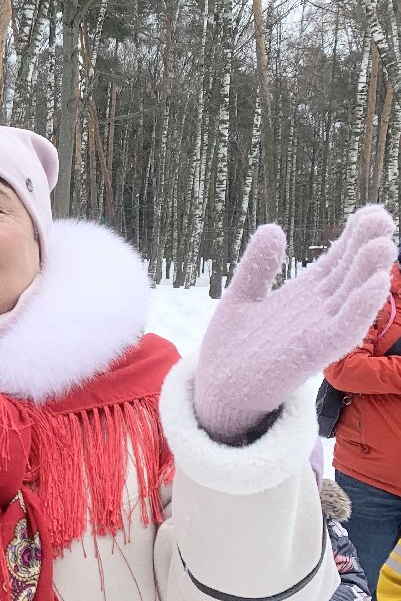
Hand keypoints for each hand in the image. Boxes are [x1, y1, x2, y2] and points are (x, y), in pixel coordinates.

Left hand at [194, 205, 395, 441]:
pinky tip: (375, 285)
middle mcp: (318, 311)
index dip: (354, 236)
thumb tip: (274, 228)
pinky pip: (342, 331)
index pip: (336, 260)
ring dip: (370, 274)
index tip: (372, 211)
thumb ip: (257, 266)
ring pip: (352, 299)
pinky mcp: (310, 354)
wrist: (217, 389)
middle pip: (349, 274)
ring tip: (384, 244)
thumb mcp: (242, 297)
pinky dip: (360, 310)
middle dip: (367, 247)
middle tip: (384, 218)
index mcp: (305, 295)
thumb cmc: (234, 348)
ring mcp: (317, 332)